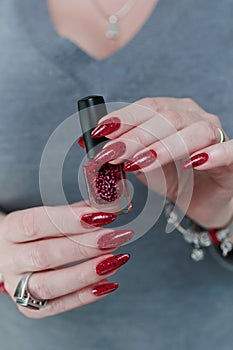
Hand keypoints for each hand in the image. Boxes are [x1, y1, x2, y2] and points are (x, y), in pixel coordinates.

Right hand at [0, 202, 131, 317]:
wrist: (19, 254)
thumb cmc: (41, 232)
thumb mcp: (53, 215)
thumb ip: (80, 210)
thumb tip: (112, 206)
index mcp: (11, 229)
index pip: (35, 223)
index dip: (68, 220)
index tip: (99, 216)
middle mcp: (10, 259)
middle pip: (44, 255)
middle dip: (84, 247)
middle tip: (113, 238)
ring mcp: (17, 286)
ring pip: (49, 285)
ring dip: (86, 273)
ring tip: (115, 260)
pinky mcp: (30, 308)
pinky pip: (57, 306)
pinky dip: (85, 296)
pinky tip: (108, 283)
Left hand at [91, 97, 232, 228]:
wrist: (202, 200)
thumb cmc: (173, 179)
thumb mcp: (143, 166)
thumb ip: (124, 155)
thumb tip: (92, 147)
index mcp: (173, 113)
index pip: (148, 107)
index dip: (124, 118)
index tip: (100, 131)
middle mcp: (195, 117)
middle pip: (167, 118)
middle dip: (136, 136)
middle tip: (112, 153)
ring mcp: (217, 135)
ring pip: (194, 131)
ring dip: (164, 146)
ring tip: (141, 162)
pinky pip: (229, 150)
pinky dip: (212, 154)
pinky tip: (192, 163)